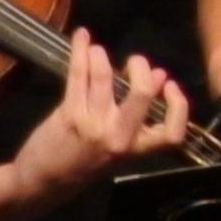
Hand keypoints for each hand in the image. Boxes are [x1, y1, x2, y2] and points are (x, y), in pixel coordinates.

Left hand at [11, 28, 187, 201]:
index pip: (171, 133)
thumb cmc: (84, 163)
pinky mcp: (69, 114)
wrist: (41, 183)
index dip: (178, 106)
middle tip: (135, 62)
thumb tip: (161, 76)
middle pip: (141, 94)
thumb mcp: (118, 146)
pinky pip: (78, 75)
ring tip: (96, 50)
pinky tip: (80, 37)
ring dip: (100, 56)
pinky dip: (80, 51)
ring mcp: (92, 124)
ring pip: (104, 78)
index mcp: (134, 149)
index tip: (170, 85)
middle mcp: (117, 137)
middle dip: (140, 69)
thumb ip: (140, 114)